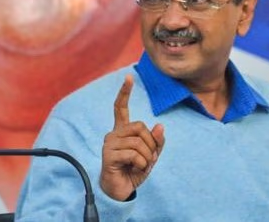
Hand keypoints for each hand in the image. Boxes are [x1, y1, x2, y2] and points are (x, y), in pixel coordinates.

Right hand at [99, 74, 165, 200]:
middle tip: (148, 158)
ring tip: (141, 166)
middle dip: (151, 143)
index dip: (125, 93)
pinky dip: (141, 164)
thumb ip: (156, 142)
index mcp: (122, 131)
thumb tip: (160, 125)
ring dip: (147, 157)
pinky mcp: (109, 155)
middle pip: (139, 126)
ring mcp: (109, 144)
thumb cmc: (133, 171)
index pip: (121, 108)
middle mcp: (113, 134)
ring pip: (139, 142)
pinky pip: (134, 154)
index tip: (129, 77)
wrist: (120, 190)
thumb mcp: (150, 156)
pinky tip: (135, 170)